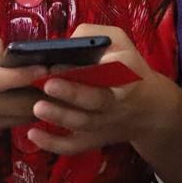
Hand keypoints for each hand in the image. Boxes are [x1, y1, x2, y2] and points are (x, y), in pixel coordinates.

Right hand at [0, 30, 46, 146]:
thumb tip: (14, 51)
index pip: (9, 79)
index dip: (34, 73)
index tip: (52, 66)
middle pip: (26, 105)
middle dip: (43, 92)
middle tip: (51, 79)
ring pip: (21, 119)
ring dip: (31, 105)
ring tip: (30, 90)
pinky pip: (5, 127)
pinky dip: (11, 117)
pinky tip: (3, 104)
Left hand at [26, 24, 178, 154]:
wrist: (148, 109)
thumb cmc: (128, 69)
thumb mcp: (120, 42)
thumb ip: (94, 36)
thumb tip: (66, 42)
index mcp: (126, 73)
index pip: (114, 70)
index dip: (92, 67)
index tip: (65, 60)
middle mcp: (117, 101)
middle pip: (97, 100)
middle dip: (73, 93)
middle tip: (48, 84)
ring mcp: (104, 123)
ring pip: (83, 124)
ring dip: (59, 116)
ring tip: (38, 106)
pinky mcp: (93, 140)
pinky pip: (74, 146)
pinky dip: (53, 144)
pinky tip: (32, 134)